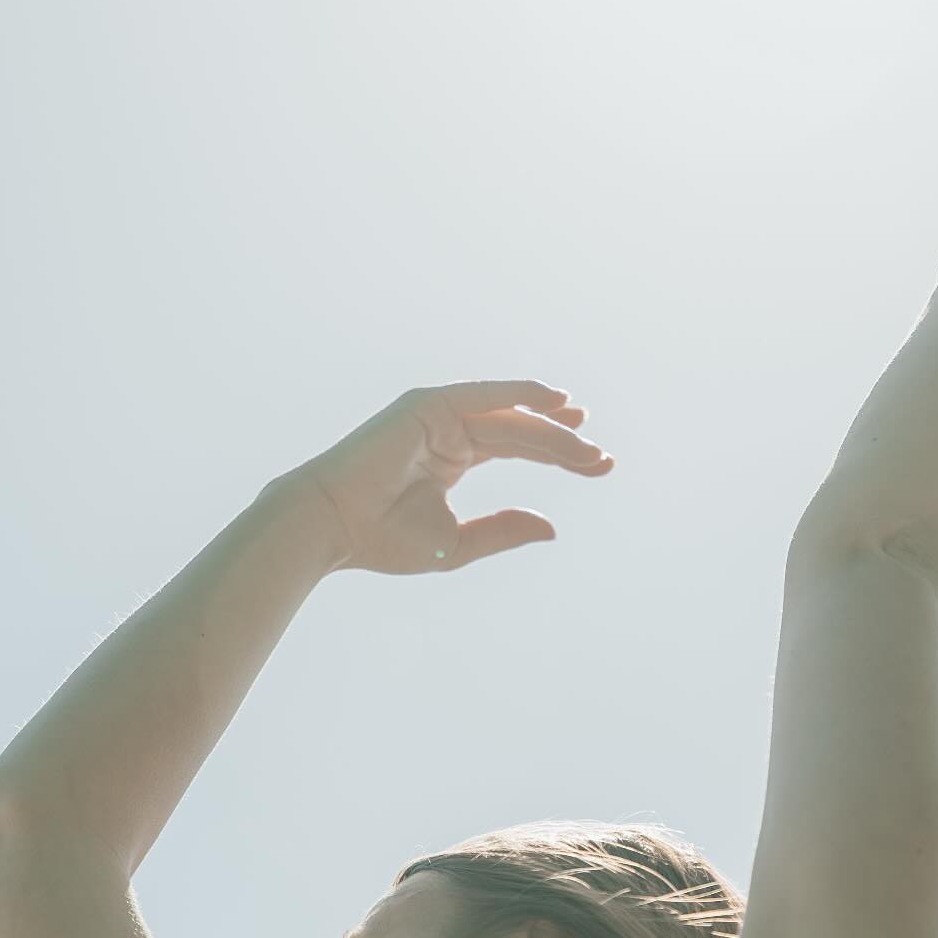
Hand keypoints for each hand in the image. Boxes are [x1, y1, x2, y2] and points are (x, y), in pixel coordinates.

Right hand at [279, 380, 614, 575]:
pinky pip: (485, 396)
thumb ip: (502, 530)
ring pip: (510, 418)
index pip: (520, 447)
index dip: (563, 456)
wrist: (334, 528)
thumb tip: (553, 526)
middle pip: (523, 432)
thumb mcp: (457, 543)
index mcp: (454, 457)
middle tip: (603, 460)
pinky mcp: (428, 405)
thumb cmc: (383, 540)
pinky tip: (557, 402)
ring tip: (588, 438)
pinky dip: (521, 393)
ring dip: (551, 428)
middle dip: (565, 444)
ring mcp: (439, 415)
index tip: (602, 467)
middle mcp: (450, 430)